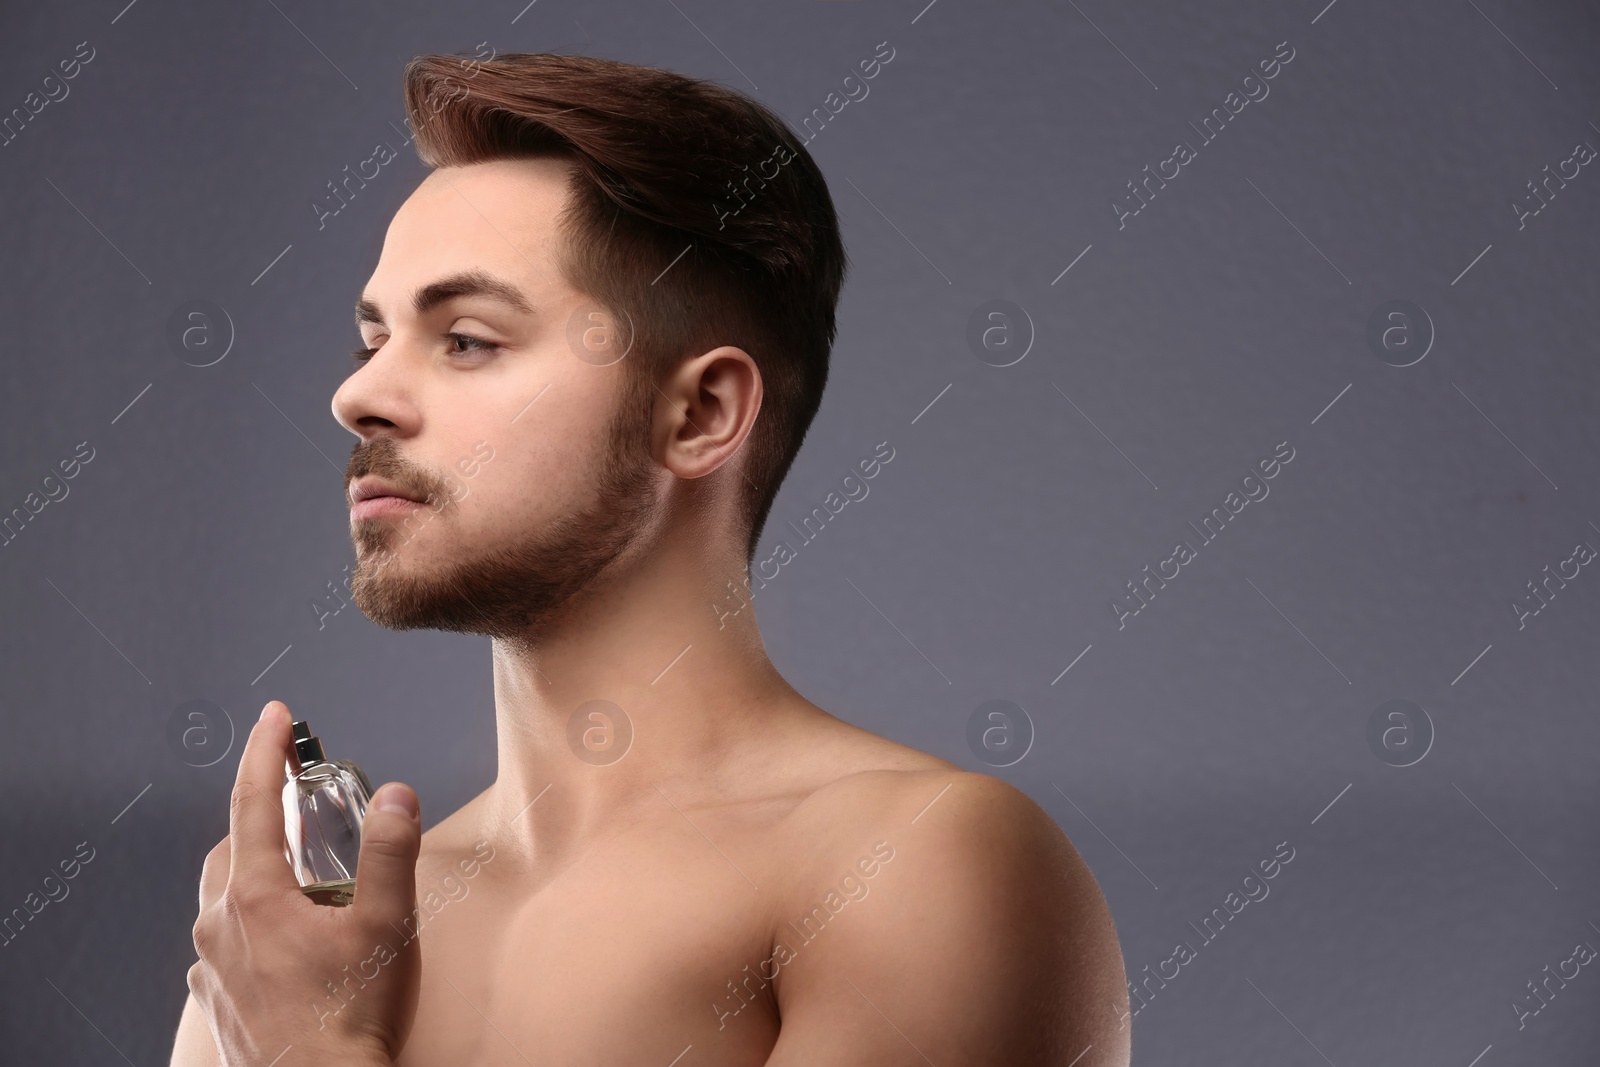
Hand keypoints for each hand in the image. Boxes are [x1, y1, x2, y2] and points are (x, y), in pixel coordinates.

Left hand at [187, 700, 423, 1066]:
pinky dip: (252, 920)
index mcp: (254, 897)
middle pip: (231, 847)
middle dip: (263, 816)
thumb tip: (394, 795)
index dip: (266, 752)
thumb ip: (389, 852)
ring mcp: (212, 968)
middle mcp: (220, 927)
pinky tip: (286, 939)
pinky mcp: (218, 1001)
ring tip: (304, 877)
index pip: (253, 802)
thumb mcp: (386, 925)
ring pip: (223, 896)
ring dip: (257, 871)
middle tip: (301, 803)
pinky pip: (225, 941)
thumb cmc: (349, 1019)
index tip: (275, 716)